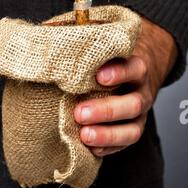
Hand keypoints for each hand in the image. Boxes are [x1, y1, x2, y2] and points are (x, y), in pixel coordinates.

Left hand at [74, 16, 177, 156]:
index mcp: (134, 65)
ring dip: (107, 134)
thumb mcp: (101, 44)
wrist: (132, 72)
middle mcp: (140, 90)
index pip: (133, 68)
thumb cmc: (107, 57)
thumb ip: (83, 41)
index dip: (118, 72)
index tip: (97, 75)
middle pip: (132, 103)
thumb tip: (46, 38)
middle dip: (106, 110)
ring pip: (132, 128)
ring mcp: (139, 113)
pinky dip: (109, 147)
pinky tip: (92, 148)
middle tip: (79, 112)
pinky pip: (126, 143)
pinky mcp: (132, 128)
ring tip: (84, 135)